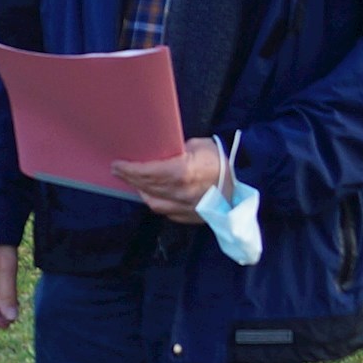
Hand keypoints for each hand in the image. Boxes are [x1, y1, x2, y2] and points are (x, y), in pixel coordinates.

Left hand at [108, 136, 232, 220]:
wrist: (246, 185)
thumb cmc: (223, 161)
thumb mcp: (200, 147)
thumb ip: (177, 151)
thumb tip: (162, 153)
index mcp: (182, 172)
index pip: (147, 172)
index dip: (129, 169)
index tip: (117, 165)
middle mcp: (179, 192)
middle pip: (146, 186)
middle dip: (130, 178)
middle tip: (119, 171)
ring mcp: (183, 207)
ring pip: (153, 201)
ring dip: (141, 191)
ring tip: (133, 181)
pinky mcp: (188, 216)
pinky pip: (165, 210)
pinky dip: (156, 201)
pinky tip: (151, 194)